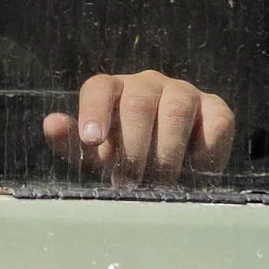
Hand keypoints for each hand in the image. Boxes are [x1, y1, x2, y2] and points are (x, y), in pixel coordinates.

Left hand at [43, 71, 233, 184]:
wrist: (174, 168)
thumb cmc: (124, 158)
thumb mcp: (95, 157)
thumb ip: (71, 142)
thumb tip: (52, 124)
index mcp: (114, 90)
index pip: (98, 88)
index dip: (93, 111)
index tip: (91, 139)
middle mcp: (148, 85)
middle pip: (138, 101)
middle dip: (133, 146)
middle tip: (128, 182)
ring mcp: (184, 93)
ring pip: (176, 109)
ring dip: (166, 151)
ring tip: (159, 184)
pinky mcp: (216, 110)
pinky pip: (215, 122)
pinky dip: (204, 151)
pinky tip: (194, 172)